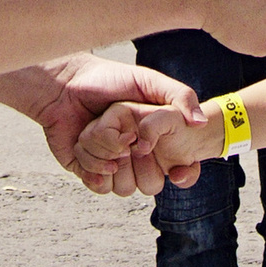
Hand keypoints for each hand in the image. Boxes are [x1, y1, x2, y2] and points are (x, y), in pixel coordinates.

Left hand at [73, 95, 216, 194]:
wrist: (64, 85)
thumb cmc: (108, 79)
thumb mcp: (149, 81)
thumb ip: (181, 96)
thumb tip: (201, 124)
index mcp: (151, 139)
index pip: (173, 168)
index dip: (170, 167)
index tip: (148, 146)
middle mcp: (134, 154)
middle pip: (149, 184)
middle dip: (136, 163)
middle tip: (126, 140)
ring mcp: (111, 163)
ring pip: (123, 188)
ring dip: (111, 163)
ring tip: (105, 141)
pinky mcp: (88, 169)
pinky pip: (99, 186)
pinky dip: (94, 171)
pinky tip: (91, 151)